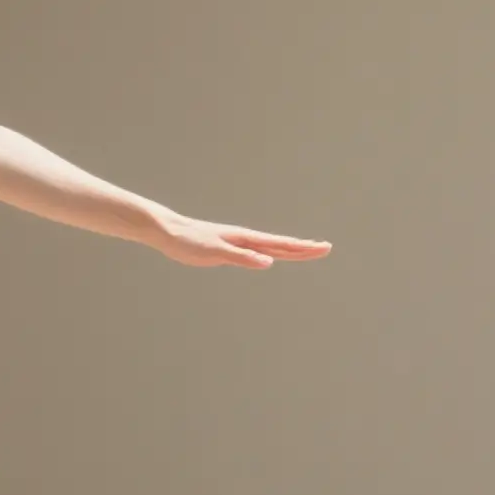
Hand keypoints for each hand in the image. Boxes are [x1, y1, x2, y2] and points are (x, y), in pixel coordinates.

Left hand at [151, 212, 332, 269]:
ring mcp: (238, 243)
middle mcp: (245, 239)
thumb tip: (269, 262)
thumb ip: (242, 257)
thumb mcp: (215, 252)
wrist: (168, 231)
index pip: (281, 245)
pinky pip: (257, 252)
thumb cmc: (189, 241)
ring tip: (306, 250)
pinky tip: (271, 257)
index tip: (324, 247)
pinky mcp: (229, 248)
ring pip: (270, 248)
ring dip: (290, 250)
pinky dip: (270, 253)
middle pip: (281, 245)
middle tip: (326, 248)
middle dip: (304, 248)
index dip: (303, 248)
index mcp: (246, 239)